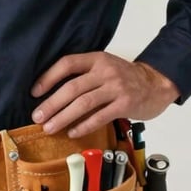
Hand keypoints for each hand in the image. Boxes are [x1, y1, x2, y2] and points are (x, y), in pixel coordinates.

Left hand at [30, 52, 179, 137]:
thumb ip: (84, 74)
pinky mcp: (125, 104)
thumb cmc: (125, 78)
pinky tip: (72, 132)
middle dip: (52, 104)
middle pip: (72, 87)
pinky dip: (84, 125)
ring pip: (83, 103)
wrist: (156, 84)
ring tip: (50, 128)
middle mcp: (105, 71)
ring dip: (63, 117)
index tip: (34, 92)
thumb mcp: (104, 67)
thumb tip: (52, 92)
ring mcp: (116, 88)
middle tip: (38, 116)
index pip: (67, 64)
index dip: (48, 77)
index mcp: (96, 59)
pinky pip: (100, 116)